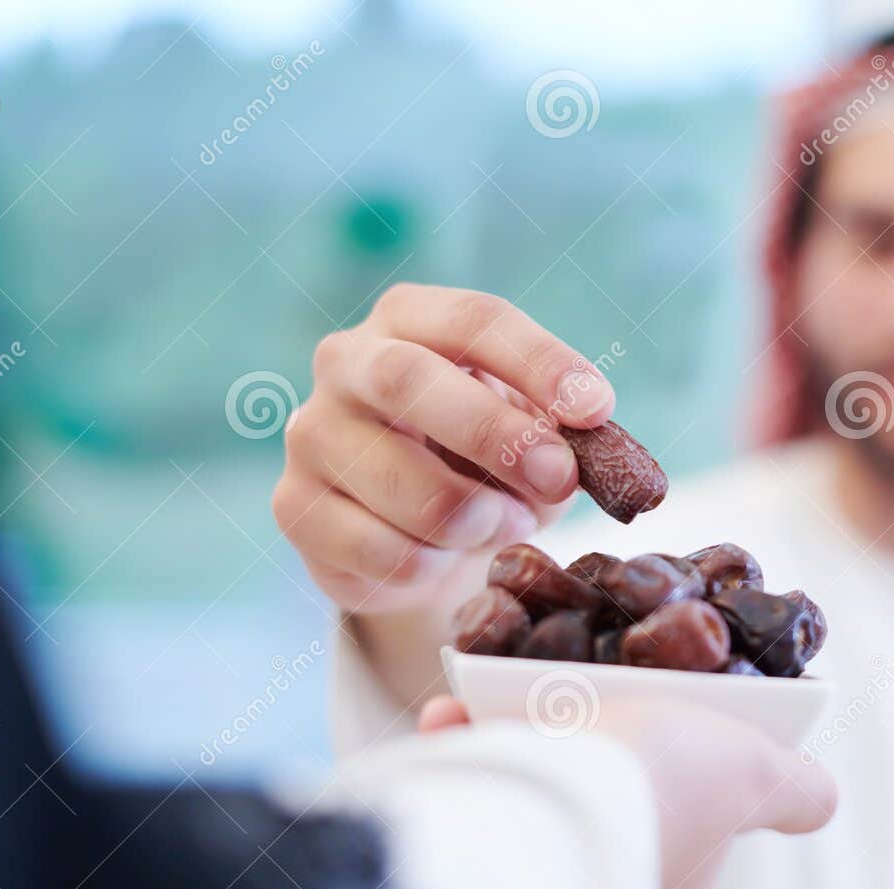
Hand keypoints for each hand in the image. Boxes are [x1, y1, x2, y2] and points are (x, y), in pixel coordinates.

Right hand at [273, 285, 616, 614]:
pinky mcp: (296, 508)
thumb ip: (563, 435)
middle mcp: (346, 362)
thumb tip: (597, 454)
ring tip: (506, 524)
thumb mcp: (532, 433)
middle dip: (496, 435)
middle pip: (410, 381)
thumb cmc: (482, 460)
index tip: (595, 409)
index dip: (539, 362)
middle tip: (559, 478)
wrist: (415, 533)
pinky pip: (378, 549)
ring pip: (396, 480)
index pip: (473, 320)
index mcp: (410, 319)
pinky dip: (434, 564)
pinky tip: (446, 557)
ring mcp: (312, 434)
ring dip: (474, 517)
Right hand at [419, 696, 836, 888]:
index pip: (704, 869)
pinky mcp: (472, 843)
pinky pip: (473, 782)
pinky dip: (464, 739)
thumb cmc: (664, 782)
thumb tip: (818, 799)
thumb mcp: (760, 777)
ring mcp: (540, 871)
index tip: (689, 752)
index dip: (705, 810)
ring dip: (526, 734)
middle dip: (602, 753)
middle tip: (600, 699)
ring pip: (538, 790)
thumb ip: (799, 795)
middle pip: (617, 816)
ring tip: (521, 689)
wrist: (550, 790)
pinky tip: (457, 708)